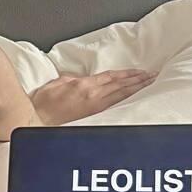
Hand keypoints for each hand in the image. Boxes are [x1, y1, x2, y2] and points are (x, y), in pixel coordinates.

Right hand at [29, 69, 156, 125]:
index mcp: (84, 85)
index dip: (128, 74)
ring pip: (121, 97)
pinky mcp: (93, 118)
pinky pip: (115, 107)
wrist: (39, 121)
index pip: (111, 77)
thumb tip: (79, 78)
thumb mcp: (56, 83)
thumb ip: (71, 78)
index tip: (140, 71)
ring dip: (136, 90)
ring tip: (149, 85)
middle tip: (152, 76)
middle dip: (138, 80)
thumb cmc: (44, 104)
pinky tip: (133, 101)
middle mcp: (93, 96)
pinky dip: (126, 101)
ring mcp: (95, 108)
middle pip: (120, 86)